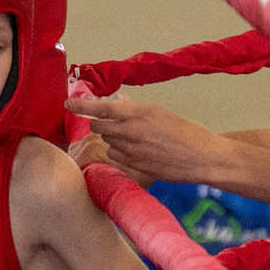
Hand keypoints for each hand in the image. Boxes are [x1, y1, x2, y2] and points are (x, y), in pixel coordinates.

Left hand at [63, 94, 230, 185]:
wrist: (202, 157)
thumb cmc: (186, 132)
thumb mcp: (161, 113)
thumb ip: (136, 111)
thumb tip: (119, 106)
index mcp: (138, 112)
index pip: (100, 108)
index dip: (80, 105)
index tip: (67, 103)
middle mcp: (131, 131)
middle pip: (98, 127)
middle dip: (101, 124)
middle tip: (113, 123)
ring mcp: (132, 150)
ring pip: (107, 142)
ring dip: (113, 139)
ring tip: (135, 138)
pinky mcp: (135, 166)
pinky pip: (116, 156)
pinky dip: (120, 152)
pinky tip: (138, 151)